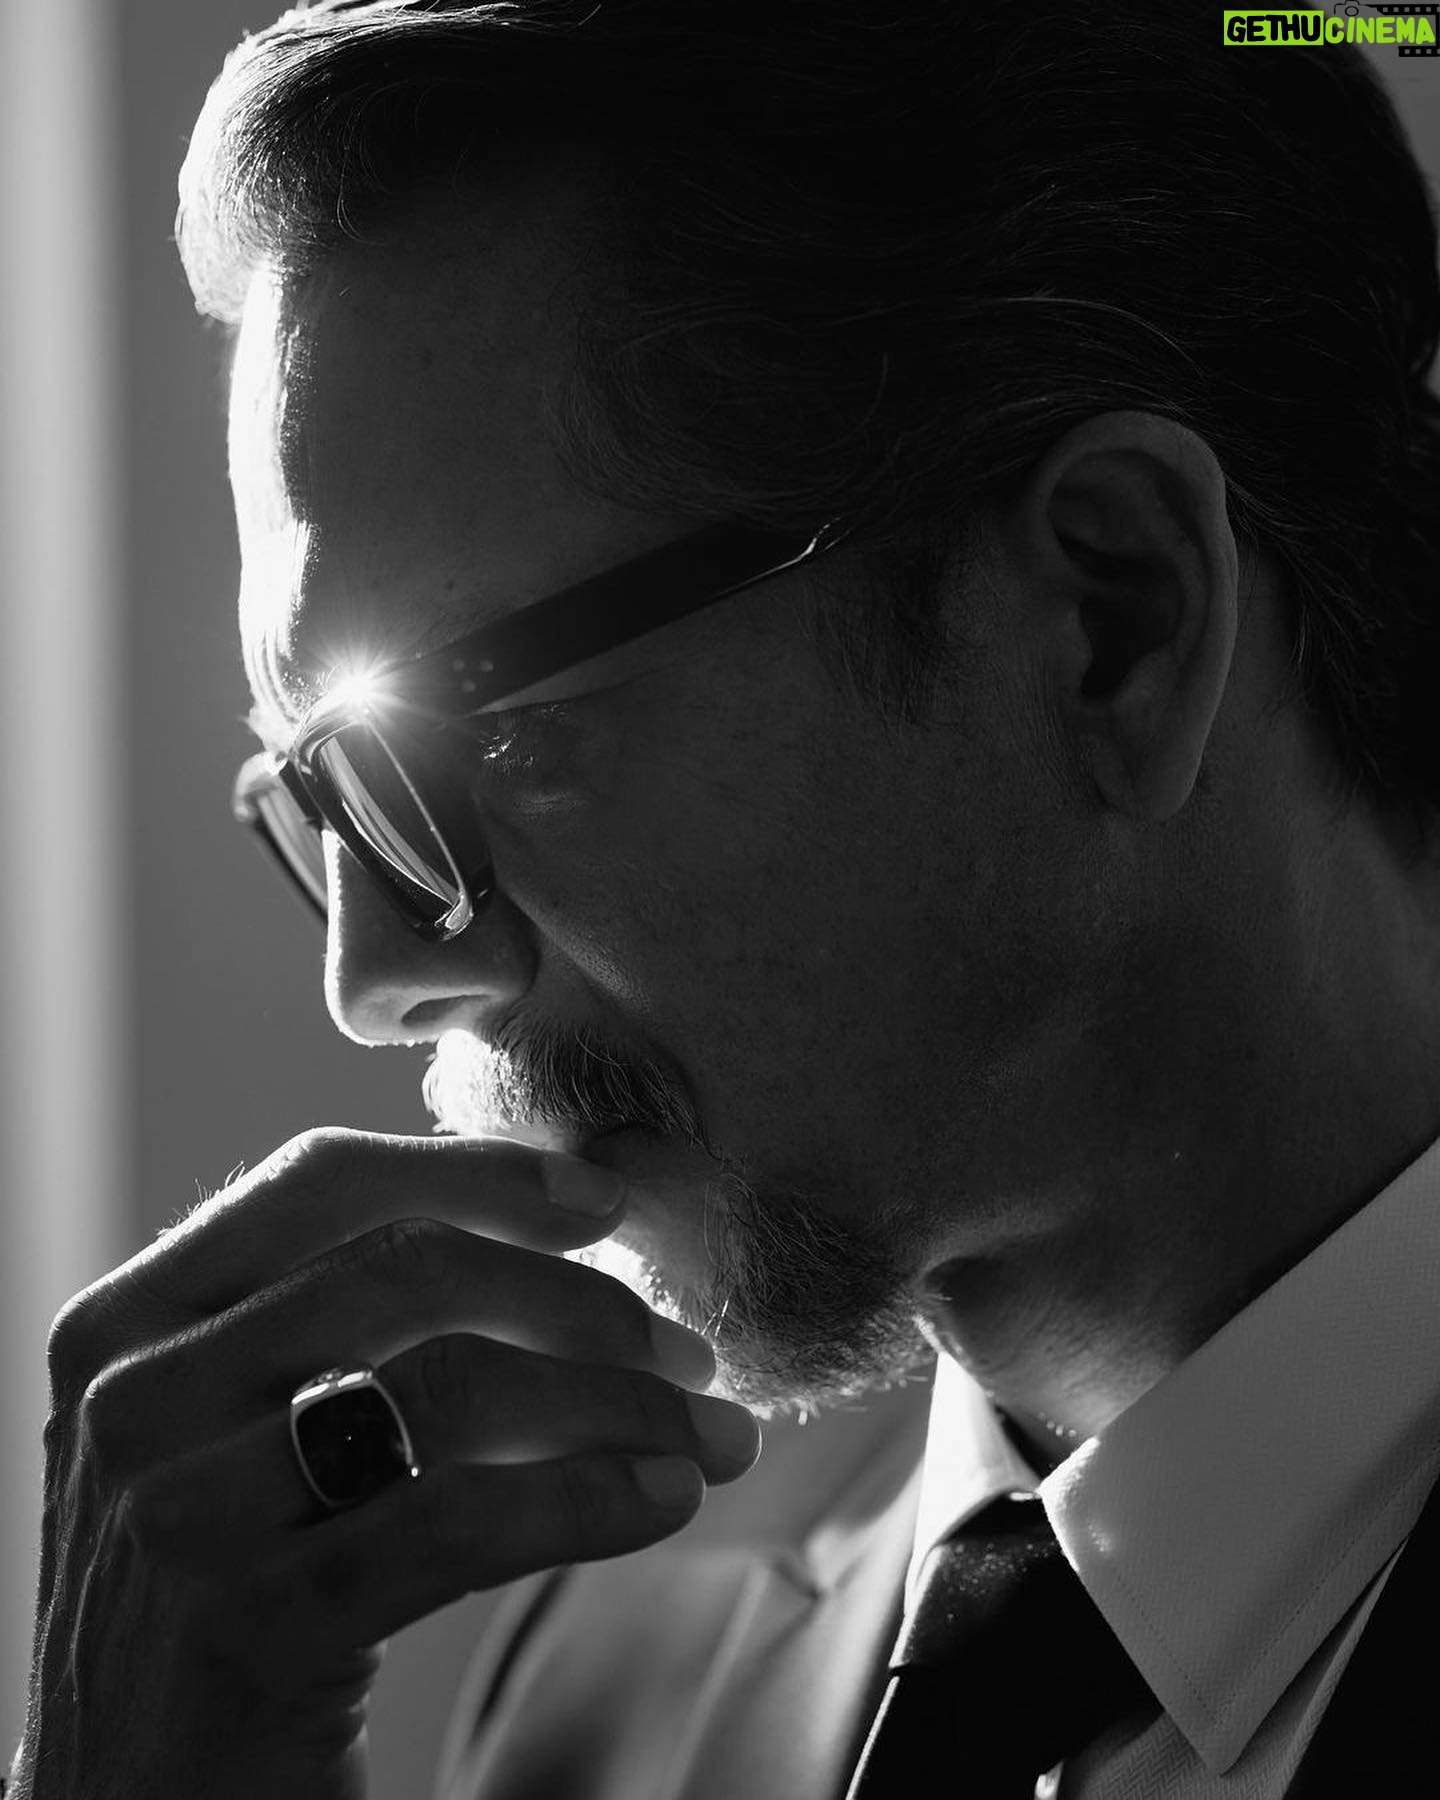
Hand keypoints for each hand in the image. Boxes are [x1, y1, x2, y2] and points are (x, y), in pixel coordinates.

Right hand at [11, 1129, 757, 1799]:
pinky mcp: (252, 1630)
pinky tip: (663, 1498)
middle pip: (409, 1270)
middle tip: (685, 1349)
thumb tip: (543, 1226)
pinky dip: (592, 1494)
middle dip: (580, 1299)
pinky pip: (463, 1519)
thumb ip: (323, 1326)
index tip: (603, 1200)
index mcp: (123, 1323)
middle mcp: (135, 1400)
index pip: (319, 1183)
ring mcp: (182, 1514)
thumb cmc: (211, 1605)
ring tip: (709, 1435)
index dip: (476, 1175)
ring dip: (618, 1399)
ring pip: (453, 1384)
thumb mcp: (218, 1438)